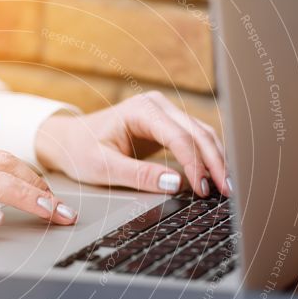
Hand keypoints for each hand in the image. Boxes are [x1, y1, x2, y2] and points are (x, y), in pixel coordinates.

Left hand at [35, 91, 230, 197]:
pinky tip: (215, 179)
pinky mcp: (168, 127)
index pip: (180, 137)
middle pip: (199, 134)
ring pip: (202, 136)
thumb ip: (139, 175)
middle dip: (215, 163)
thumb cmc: (81, 150)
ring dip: (216, 161)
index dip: (195, 164)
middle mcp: (158, 106)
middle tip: (227, 191)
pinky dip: (207, 159)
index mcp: (142, 110)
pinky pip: (195, 141)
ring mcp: (165, 115)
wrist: (70, 140)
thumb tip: (175, 184)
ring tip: (226, 188)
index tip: (203, 189)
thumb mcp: (104, 167)